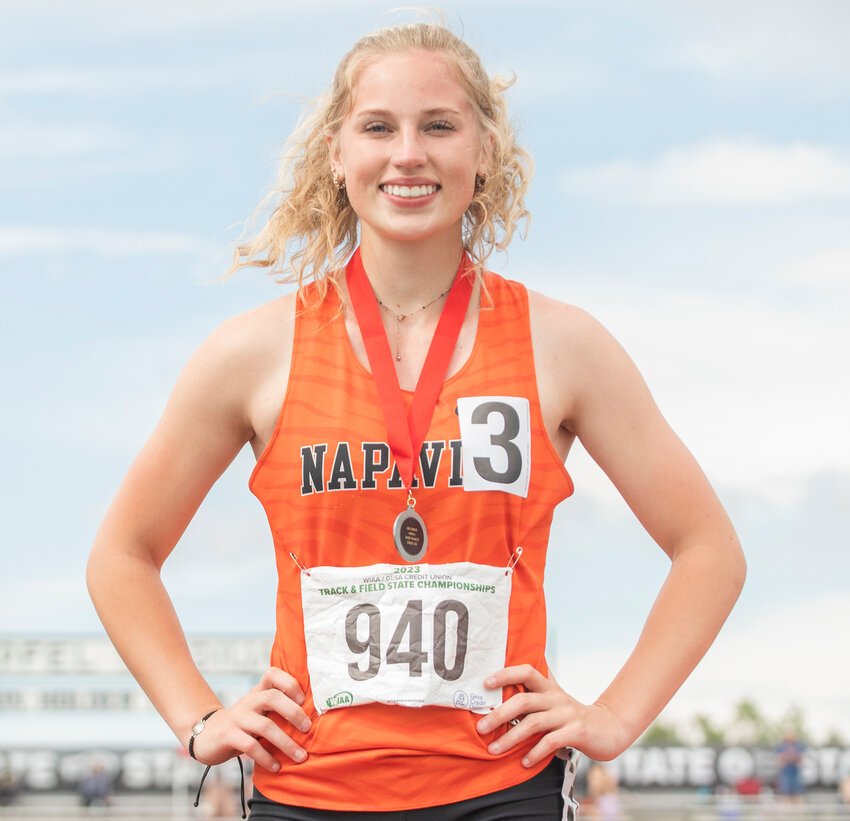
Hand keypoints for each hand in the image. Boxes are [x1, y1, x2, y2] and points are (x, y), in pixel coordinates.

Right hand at [190, 667, 311, 770]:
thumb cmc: (244, 724)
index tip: (303, 698)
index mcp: (258, 692)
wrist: (207, 735)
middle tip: (308, 729)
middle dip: (293, 713)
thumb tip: (313, 721)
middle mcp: (249, 701)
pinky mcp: (228, 736)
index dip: (289, 682)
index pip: (272, 674)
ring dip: (286, 743)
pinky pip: (251, 746)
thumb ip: (278, 710)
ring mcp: (237, 717)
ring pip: (264, 726)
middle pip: (272, 697)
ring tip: (301, 756)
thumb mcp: (259, 711)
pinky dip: (267, 757)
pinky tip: (277, 767)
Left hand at [475, 665, 630, 765]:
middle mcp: (556, 697)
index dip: (506, 674)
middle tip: (481, 728)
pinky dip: (535, 752)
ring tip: (494, 750)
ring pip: (534, 722)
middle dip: (499, 714)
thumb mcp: (554, 699)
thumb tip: (501, 692)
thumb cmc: (572, 716)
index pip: (526, 671)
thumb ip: (534, 694)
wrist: (609, 728)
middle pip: (524, 700)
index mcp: (549, 687)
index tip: (485, 683)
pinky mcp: (577, 732)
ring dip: (511, 738)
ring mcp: (567, 714)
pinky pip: (551, 741)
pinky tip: (524, 761)